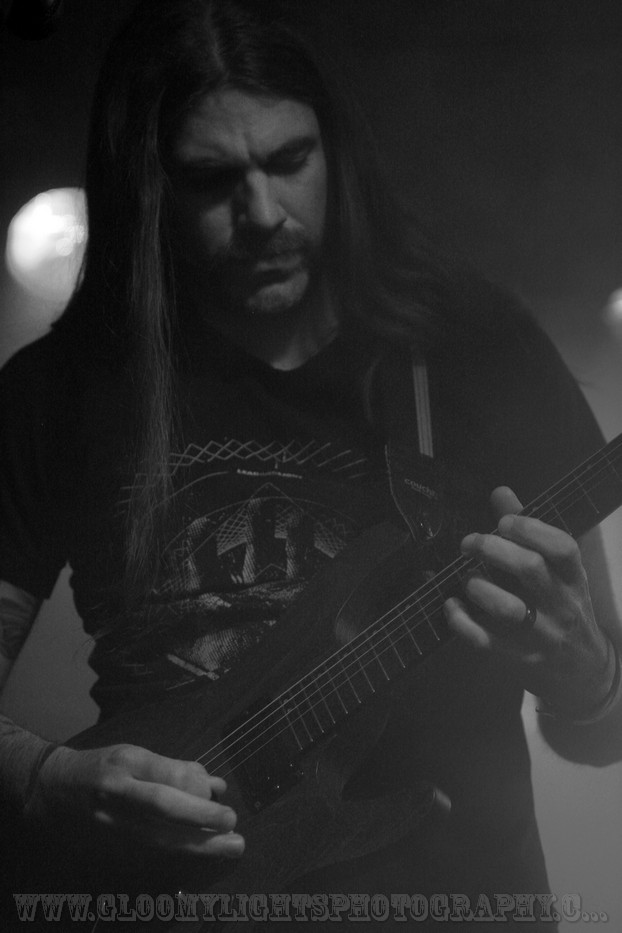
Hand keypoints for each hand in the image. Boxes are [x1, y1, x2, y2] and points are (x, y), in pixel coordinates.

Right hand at [24, 742, 244, 858]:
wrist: (58, 789)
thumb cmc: (106, 766)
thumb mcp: (136, 754)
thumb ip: (175, 769)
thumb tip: (215, 785)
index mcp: (126, 762)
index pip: (163, 775)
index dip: (195, 787)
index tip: (221, 795)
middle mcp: (118, 791)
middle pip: (162, 807)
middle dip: (199, 817)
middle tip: (231, 822)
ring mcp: (114, 819)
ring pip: (160, 835)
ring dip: (199, 843)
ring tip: (231, 845)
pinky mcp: (115, 840)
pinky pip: (154, 846)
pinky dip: (183, 849)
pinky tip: (206, 851)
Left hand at [444, 486, 613, 717]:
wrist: (583, 669)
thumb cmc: (563, 606)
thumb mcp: (558, 570)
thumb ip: (528, 530)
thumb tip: (500, 492)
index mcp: (573, 578)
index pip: (561, 547)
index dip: (529, 528)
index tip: (502, 522)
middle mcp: (560, 604)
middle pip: (529, 569)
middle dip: (492, 548)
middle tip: (469, 543)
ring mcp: (539, 634)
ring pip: (507, 608)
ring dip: (478, 586)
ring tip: (467, 579)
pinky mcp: (516, 658)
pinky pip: (483, 641)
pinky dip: (460, 621)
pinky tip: (451, 605)